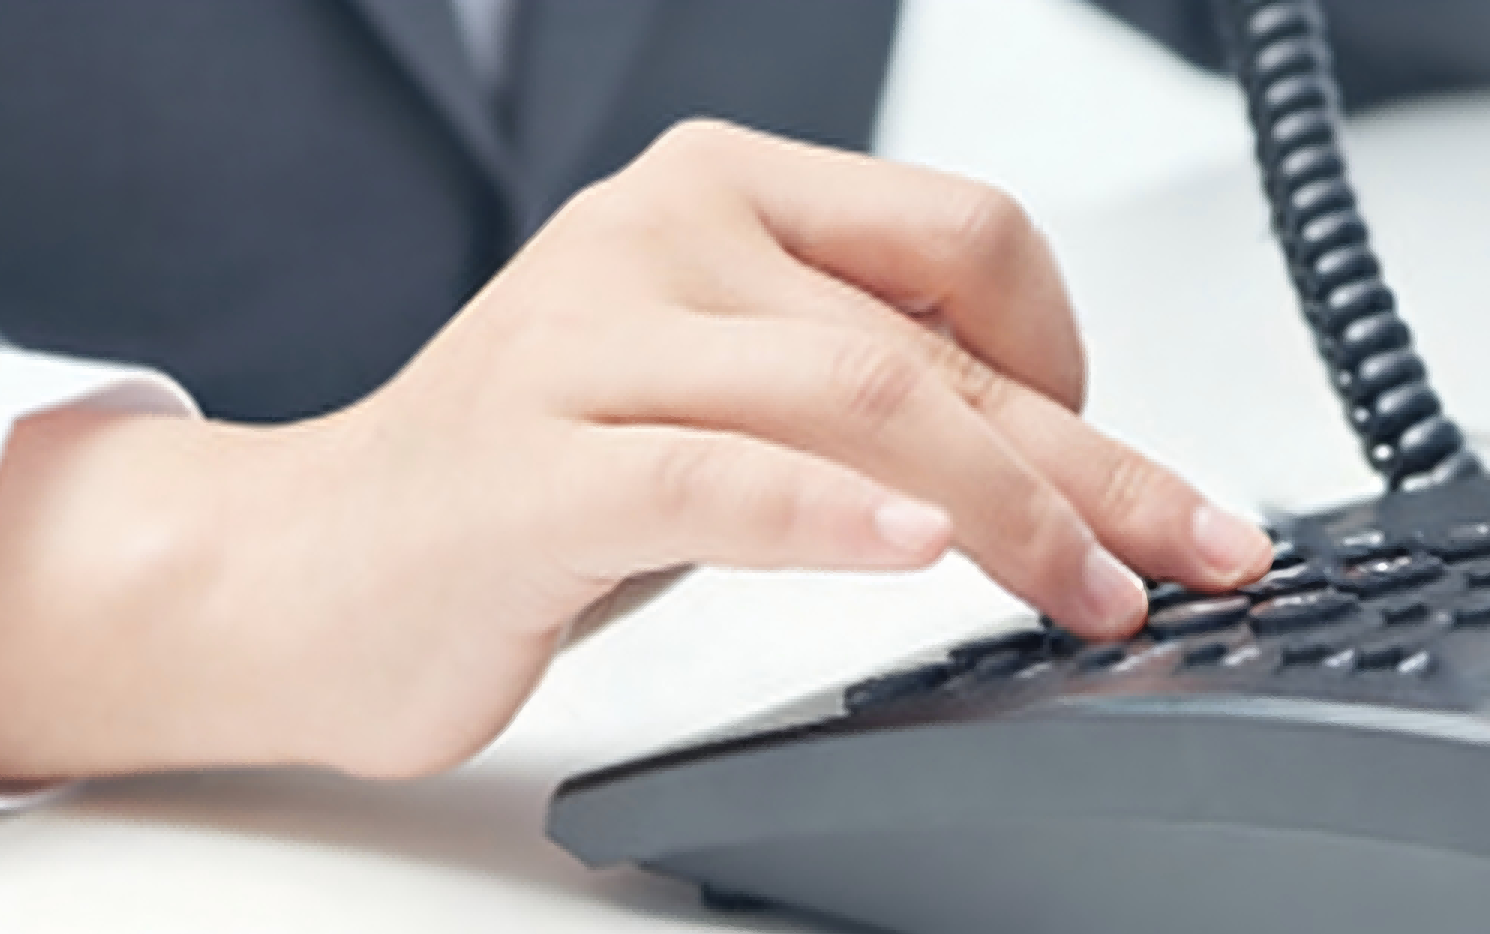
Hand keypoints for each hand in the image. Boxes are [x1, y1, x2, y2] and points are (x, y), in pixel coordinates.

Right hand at [0, 121, 1276, 781]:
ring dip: (1009, 511)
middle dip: (1092, 465)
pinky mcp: (525, 473)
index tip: (1134, 481)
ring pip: (855, 402)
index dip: (1078, 357)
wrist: (300, 571)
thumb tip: (1083, 460)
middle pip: (933, 337)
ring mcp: (581, 346)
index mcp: (715, 186)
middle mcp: (654, 235)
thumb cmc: (525, 491)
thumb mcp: (725, 409)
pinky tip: (915, 556)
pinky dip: (832, 521)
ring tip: (1089, 594)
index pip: (964, 239)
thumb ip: (868, 398)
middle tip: (1188, 557)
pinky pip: (711, 481)